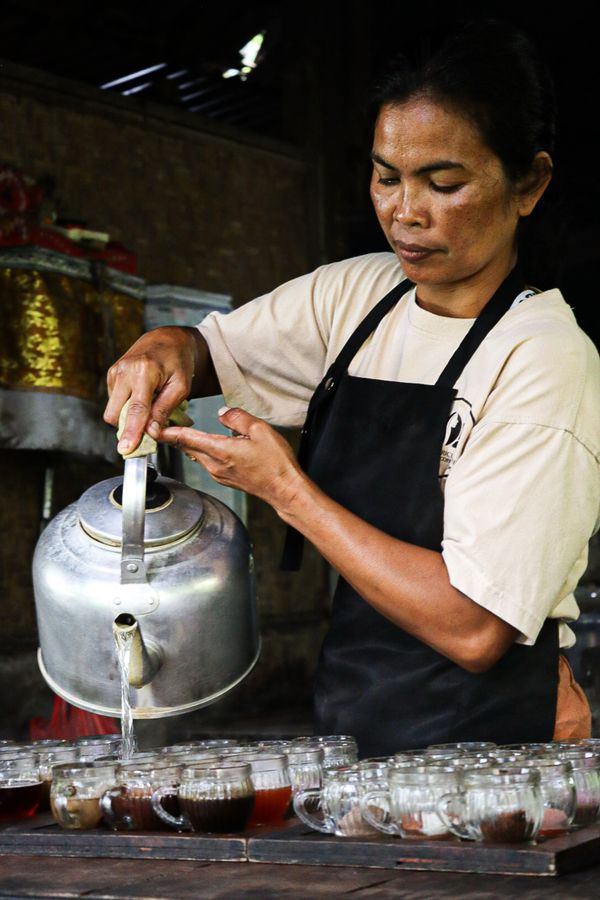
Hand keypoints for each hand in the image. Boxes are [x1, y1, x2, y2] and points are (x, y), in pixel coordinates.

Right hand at [103, 326, 207, 454]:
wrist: (166, 339)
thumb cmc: (178, 362)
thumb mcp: (181, 386)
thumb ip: (165, 409)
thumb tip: (151, 432)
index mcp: (144, 371)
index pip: (135, 408)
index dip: (131, 431)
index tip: (126, 449)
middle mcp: (124, 371)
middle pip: (114, 413)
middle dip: (127, 427)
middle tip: (147, 430)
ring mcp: (114, 372)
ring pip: (113, 410)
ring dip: (128, 416)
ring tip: (150, 406)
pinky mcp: (111, 375)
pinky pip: (115, 402)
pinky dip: (127, 406)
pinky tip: (143, 397)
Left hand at [160, 407, 304, 511]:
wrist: (285, 489)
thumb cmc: (276, 463)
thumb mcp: (260, 430)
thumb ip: (237, 418)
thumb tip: (222, 413)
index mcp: (220, 451)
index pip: (186, 438)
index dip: (167, 431)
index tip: (152, 426)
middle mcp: (215, 465)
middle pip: (187, 447)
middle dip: (173, 435)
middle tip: (161, 422)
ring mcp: (218, 474)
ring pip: (196, 454)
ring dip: (188, 443)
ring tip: (181, 430)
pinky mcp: (225, 479)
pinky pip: (207, 461)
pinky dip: (202, 450)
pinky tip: (208, 443)